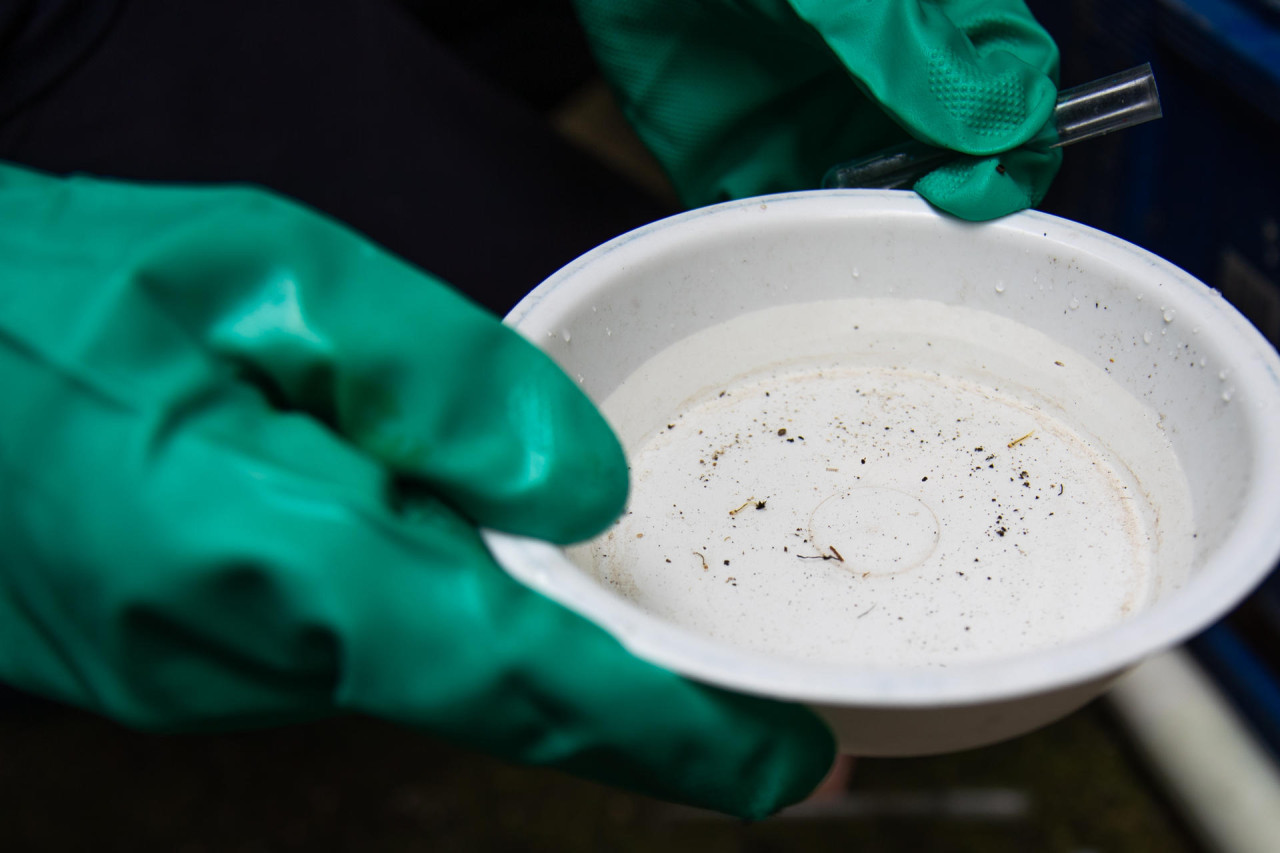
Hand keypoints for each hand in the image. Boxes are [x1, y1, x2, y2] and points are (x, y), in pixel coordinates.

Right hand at [0, 163, 832, 816]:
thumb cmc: (59, 299)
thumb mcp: (267, 278)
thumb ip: (438, 383)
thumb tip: (578, 487)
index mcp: (271, 556)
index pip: (518, 678)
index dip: (668, 733)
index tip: (788, 770)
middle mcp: (244, 660)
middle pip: (489, 693)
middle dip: (627, 711)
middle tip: (759, 732)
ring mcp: (205, 686)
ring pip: (421, 674)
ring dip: (523, 650)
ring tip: (615, 621)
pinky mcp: (187, 672)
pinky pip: (354, 658)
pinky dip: (432, 626)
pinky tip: (440, 564)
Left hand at [575, 0, 1060, 219]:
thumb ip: (916, 54)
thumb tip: (1003, 122)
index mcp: (934, 32)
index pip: (1013, 101)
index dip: (1008, 151)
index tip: (967, 187)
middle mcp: (887, 90)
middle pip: (956, 170)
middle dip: (942, 211)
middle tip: (903, 226)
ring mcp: (823, 132)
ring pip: (874, 213)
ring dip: (866, 240)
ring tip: (837, 240)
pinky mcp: (755, 168)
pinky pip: (786, 227)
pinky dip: (788, 249)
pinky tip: (778, 247)